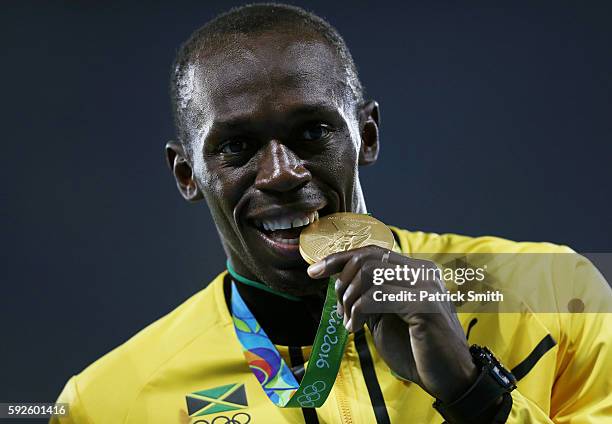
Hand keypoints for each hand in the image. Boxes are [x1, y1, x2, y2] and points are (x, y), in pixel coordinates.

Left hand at [307, 245, 477, 402]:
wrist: (449, 378)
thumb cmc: (416, 349)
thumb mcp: (385, 316)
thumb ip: (368, 295)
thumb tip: (338, 279)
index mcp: (415, 270)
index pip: (371, 252)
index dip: (339, 258)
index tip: (314, 271)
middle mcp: (422, 272)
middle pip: (366, 258)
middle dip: (342, 281)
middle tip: (338, 309)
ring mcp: (425, 286)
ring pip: (368, 274)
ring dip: (349, 299)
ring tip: (348, 320)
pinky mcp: (424, 304)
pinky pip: (376, 296)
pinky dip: (357, 311)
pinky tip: (355, 328)